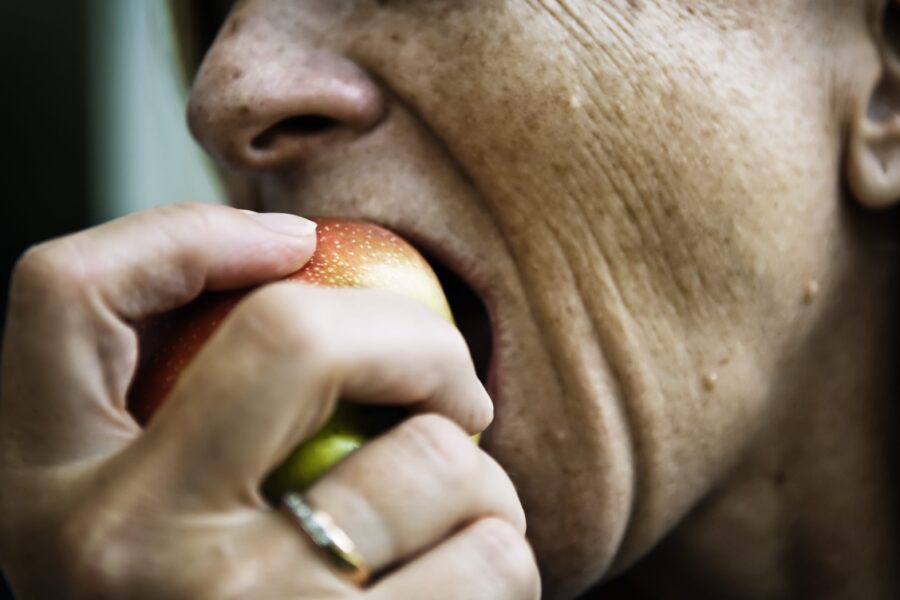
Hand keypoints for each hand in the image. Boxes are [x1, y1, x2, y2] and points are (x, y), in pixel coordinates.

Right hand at [0, 203, 538, 598]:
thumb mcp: (140, 527)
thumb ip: (182, 419)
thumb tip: (293, 267)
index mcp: (42, 497)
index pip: (64, 293)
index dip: (185, 235)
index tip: (294, 246)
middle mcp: (121, 554)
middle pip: (295, 337)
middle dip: (413, 337)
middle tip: (450, 379)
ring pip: (431, 459)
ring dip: (479, 471)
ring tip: (461, 505)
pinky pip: (490, 563)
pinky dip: (504, 552)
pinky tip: (469, 573)